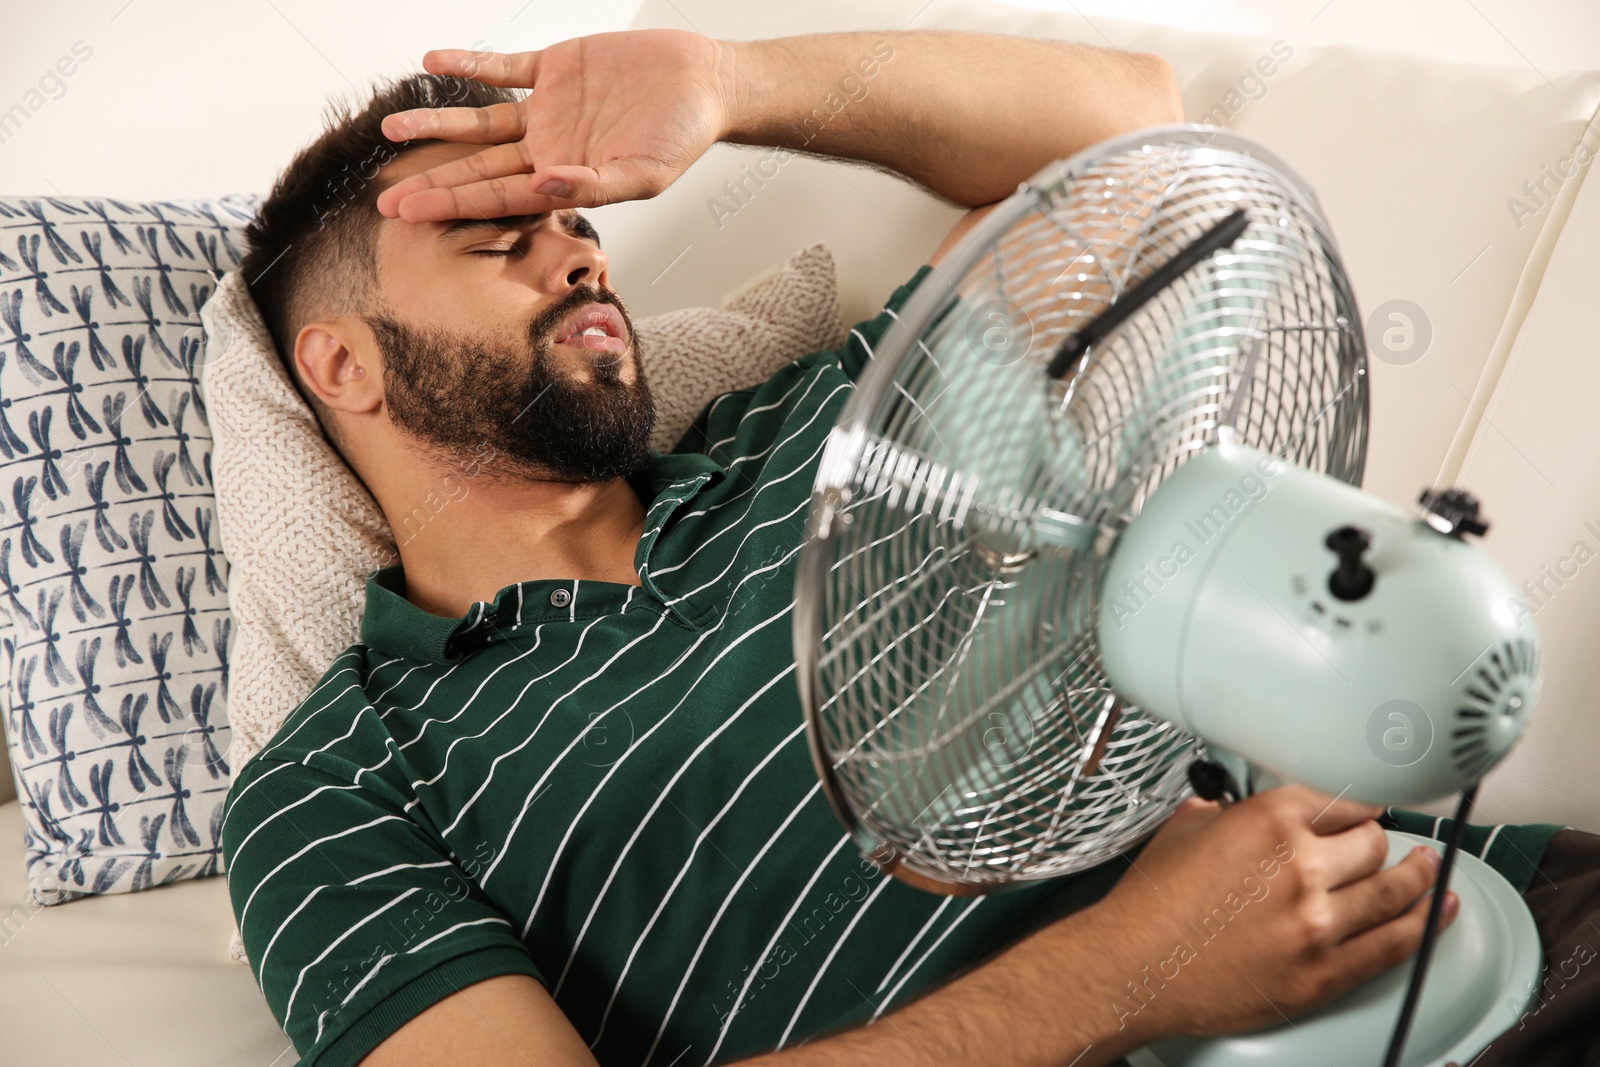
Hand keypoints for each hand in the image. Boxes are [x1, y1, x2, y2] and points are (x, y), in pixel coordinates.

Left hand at [376, 29, 737, 221]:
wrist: (703, 83)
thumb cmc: (682, 137)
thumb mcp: (643, 173)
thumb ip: (592, 184)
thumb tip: (543, 184)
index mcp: (564, 178)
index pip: (498, 197)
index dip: (452, 204)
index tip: (410, 214)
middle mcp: (548, 147)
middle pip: (478, 167)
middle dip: (433, 182)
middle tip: (387, 200)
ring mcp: (548, 108)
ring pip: (480, 122)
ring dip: (438, 124)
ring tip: (393, 129)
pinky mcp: (554, 67)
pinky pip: (503, 68)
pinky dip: (470, 65)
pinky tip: (434, 63)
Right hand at [1080, 785, 1457, 1043]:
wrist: (1134, 966)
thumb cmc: (1151, 904)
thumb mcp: (1186, 827)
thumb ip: (1230, 810)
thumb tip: (1247, 807)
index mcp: (1269, 820)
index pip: (1345, 801)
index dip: (1359, 808)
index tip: (1365, 813)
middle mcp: (1301, 866)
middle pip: (1375, 845)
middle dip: (1378, 844)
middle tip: (1380, 847)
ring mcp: (1317, 922)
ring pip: (1395, 892)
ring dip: (1418, 877)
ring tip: (1428, 871)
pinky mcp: (1323, 973)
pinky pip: (1395, 945)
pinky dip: (1426, 925)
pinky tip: (1439, 910)